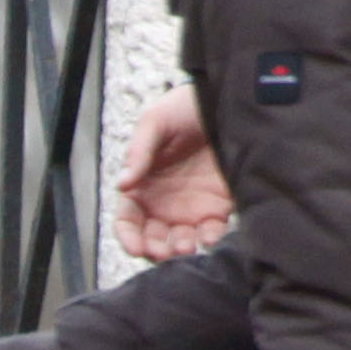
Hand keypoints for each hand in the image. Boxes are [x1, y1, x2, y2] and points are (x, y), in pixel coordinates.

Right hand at [114, 85, 230, 262]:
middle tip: (164, 251)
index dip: (128, 237)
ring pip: (179, 240)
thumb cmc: (187, 106)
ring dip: (180, 249)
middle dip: (155, 249)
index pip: (127, 220)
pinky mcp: (219, 205)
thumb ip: (138, 153)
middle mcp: (163, 201)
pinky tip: (209, 235)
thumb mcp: (156, 122)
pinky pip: (212, 230)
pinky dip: (210, 238)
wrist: (227, 98)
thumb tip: (122, 185)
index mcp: (142, 186)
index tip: (136, 247)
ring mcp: (191, 206)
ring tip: (187, 246)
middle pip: (152, 237)